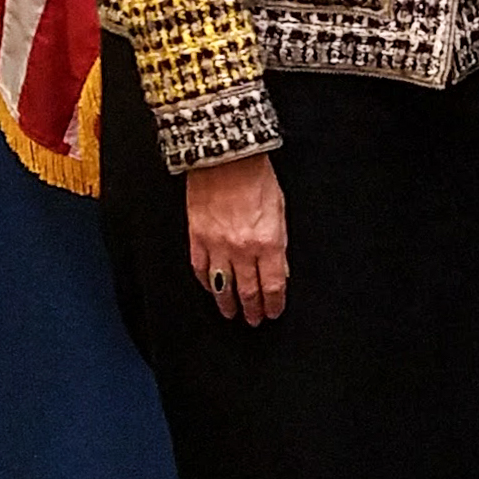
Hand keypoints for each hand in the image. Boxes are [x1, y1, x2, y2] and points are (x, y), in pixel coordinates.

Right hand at [185, 152, 288, 325]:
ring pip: (222, 287)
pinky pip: (201, 270)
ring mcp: (217, 246)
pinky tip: (211, 289)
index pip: (272, 285)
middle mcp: (242, 249)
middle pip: (248, 290)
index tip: (274, 312)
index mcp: (267, 241)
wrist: (226, 158)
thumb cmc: (257, 177)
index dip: (274, 303)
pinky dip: (206, 283)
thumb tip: (281, 269)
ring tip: (232, 314)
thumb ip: (280, 242)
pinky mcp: (197, 239)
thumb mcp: (281, 210)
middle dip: (252, 309)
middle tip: (254, 320)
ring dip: (227, 304)